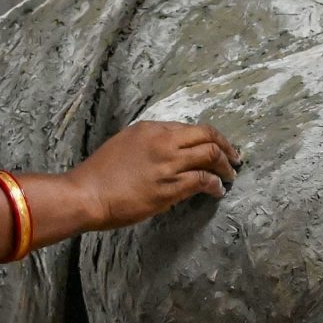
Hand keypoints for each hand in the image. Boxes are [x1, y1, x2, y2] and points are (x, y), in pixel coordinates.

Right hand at [67, 119, 240, 231]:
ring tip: (231, 175)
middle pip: (207, 136)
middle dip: (226, 146)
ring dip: (226, 166)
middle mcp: (163, 141)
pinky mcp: (170, 187)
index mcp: (151, 128)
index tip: (217, 147)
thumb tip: (170, 151)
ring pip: (210, 155)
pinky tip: (218, 191)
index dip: (208, 138)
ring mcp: (168, 164)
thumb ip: (149, 143)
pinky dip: (215, 185)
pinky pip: (203, 180)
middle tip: (235, 158)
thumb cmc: (99, 173)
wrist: (86, 194)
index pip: (190, 128)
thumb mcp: (124, 144)